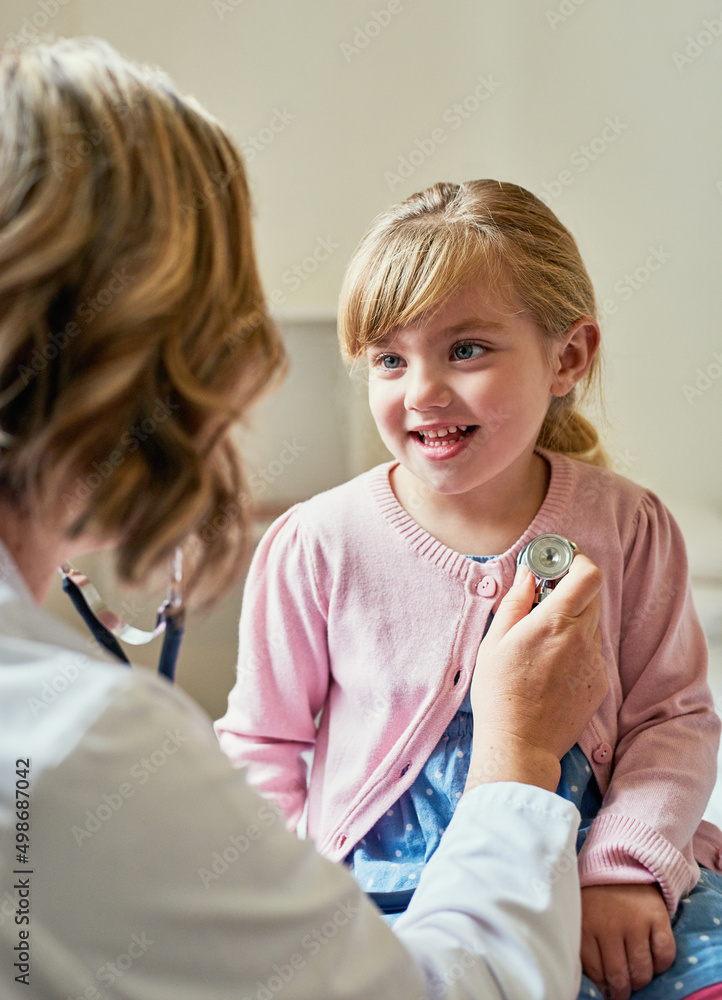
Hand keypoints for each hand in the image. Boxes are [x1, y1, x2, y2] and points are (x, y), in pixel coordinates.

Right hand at [466, 554, 607, 791]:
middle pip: (591, 597)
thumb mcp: (495, 641)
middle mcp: (582, 639)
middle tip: (543, 601)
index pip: (589, 575)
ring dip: (571, 623)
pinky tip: (550, 669)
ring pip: (591, 626)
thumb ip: (515, 602)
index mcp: (555, 623)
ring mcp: (594, 662)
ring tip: (542, 643)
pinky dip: (575, 650)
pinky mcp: (600, 683)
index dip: (578, 561)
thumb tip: (527, 574)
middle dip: (570, 591)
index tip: (560, 563)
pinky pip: (591, 653)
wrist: (520, 744)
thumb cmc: (499, 693)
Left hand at [581, 884, 675, 999]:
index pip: (595, 972)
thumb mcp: (580, 915)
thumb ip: (583, 945)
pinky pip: (665, 954)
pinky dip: (662, 965)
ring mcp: (635, 921)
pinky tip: (654, 962)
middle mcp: (609, 926)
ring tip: (637, 980)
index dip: (603, 986)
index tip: (606, 990)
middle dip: (622, 990)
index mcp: (585, 926)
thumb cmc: (596, 896)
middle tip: (623, 991)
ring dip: (640, 981)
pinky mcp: (657, 917)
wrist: (620, 862)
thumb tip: (594, 982)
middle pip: (619, 976)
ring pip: (642, 971)